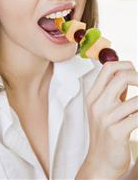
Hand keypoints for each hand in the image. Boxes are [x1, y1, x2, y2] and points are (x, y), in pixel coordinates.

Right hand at [77, 61, 137, 178]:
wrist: (100, 162)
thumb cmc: (106, 133)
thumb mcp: (104, 109)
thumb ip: (114, 91)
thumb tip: (129, 73)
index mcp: (93, 96)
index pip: (108, 68)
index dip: (126, 65)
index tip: (136, 73)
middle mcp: (97, 104)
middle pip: (121, 76)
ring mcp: (106, 118)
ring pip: (136, 99)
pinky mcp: (116, 132)